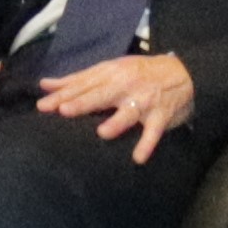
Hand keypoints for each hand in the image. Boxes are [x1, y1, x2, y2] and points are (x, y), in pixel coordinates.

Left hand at [32, 51, 199, 159]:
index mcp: (111, 73)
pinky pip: (153, 132)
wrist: (184, 73)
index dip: (63, 94)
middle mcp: (126, 85)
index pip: (83, 84)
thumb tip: (45, 84)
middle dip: (83, 102)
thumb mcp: (109, 70)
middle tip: (64, 111)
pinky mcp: (161, 116)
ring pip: (128, 112)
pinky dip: (147, 144)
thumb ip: (78, 79)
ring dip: (116, 122)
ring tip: (102, 133)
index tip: (43, 105)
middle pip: (101, 95)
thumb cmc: (139, 72)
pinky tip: (138, 158)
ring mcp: (144, 100)